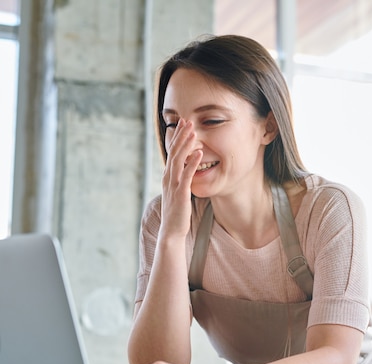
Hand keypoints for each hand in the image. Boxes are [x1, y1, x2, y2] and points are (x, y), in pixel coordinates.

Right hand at [160, 119, 202, 237]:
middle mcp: (168, 178)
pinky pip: (187, 175)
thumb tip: (187, 169)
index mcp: (168, 176)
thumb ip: (181, 179)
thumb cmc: (177, 212)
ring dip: (186, 145)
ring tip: (193, 132)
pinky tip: (199, 153)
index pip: (172, 152)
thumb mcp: (178, 191)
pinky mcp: (181, 193)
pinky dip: (193, 163)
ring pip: (179, 160)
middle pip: (174, 152)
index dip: (177, 138)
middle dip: (180, 136)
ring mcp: (174, 185)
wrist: (171, 230)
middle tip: (187, 121)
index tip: (182, 124)